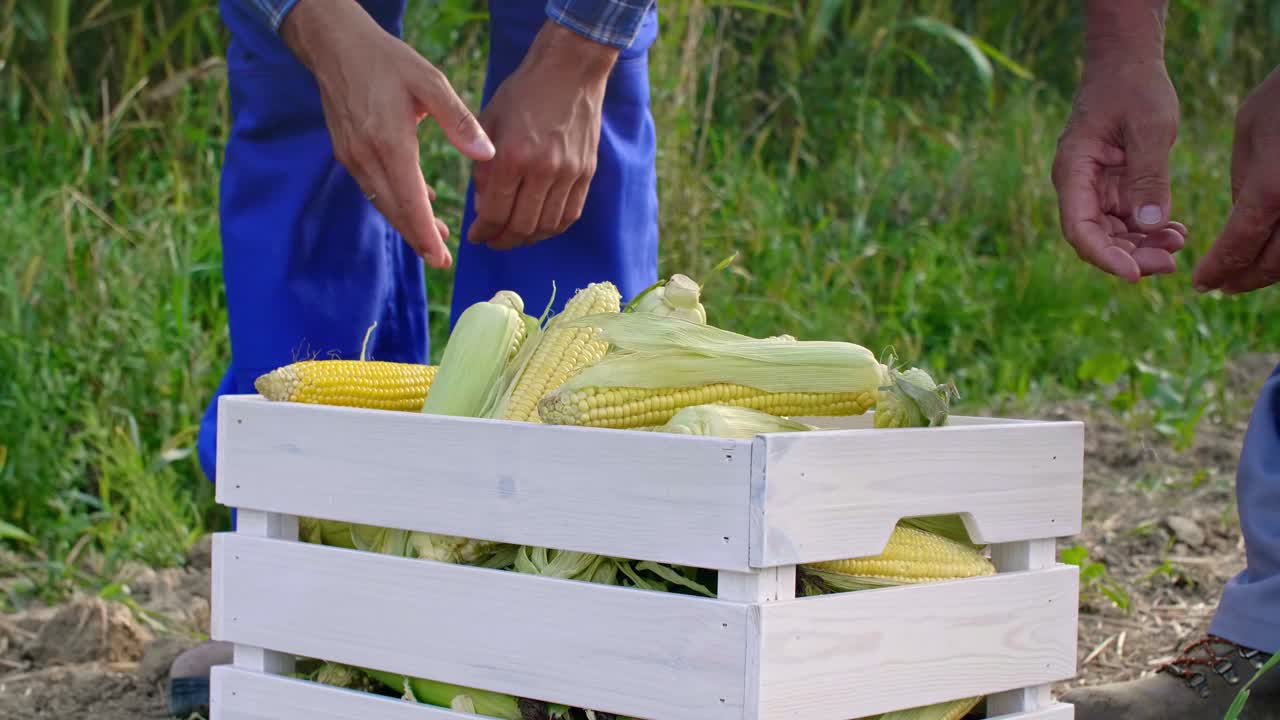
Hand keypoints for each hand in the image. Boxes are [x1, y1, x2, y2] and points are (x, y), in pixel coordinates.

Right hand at [281, 0, 494, 268]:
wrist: (334, 44)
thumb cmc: (387, 59)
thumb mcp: (430, 82)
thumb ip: (459, 121)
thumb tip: (487, 155)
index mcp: (390, 143)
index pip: (410, 202)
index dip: (426, 234)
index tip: (441, 260)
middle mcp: (366, 157)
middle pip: (395, 211)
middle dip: (418, 238)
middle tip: (441, 260)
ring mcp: (352, 156)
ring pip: (382, 202)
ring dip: (407, 222)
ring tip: (434, 236)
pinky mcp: (347, 151)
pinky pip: (373, 186)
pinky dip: (394, 201)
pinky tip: (416, 200)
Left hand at [467, 21, 618, 249]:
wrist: (570, 70)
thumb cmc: (523, 93)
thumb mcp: (490, 123)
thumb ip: (484, 169)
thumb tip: (484, 208)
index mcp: (513, 155)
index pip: (495, 212)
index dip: (482, 231)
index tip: (475, 235)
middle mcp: (543, 169)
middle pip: (521, 226)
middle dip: (502, 240)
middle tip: (492, 240)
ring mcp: (569, 173)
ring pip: (547, 226)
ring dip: (527, 238)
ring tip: (513, 236)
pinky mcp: (586, 172)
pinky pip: (570, 214)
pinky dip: (552, 227)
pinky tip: (538, 226)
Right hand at [1052, 57, 1187, 281]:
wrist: (1125, 63)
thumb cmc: (1133, 88)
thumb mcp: (1149, 128)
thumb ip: (1148, 176)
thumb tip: (1149, 225)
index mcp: (1073, 171)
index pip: (1079, 228)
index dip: (1103, 256)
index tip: (1134, 274)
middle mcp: (1077, 186)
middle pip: (1095, 238)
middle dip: (1130, 256)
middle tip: (1170, 263)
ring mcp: (1094, 188)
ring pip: (1111, 233)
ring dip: (1142, 246)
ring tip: (1178, 243)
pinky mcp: (1112, 186)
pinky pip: (1126, 219)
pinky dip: (1148, 229)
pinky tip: (1174, 231)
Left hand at [1192, 67, 1279, 293]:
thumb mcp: (1250, 135)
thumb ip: (1244, 183)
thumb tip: (1239, 223)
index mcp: (1272, 189)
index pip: (1240, 246)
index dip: (1218, 269)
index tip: (1200, 282)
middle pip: (1275, 263)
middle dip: (1246, 279)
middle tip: (1224, 285)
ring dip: (1271, 271)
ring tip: (1245, 274)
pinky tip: (1272, 252)